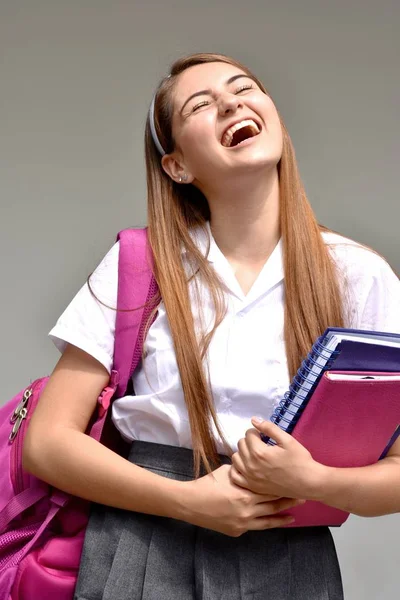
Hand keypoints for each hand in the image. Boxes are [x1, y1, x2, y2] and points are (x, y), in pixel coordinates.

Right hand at [181, 464, 304, 536]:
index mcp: (246, 493)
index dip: (283, 487)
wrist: (191, 503)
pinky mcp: (237, 531)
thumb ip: (244, 472)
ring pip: (268, 521)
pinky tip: (273, 523)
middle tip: (302, 498)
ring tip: (294, 516)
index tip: (294, 484)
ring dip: (281, 517)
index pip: (270, 489)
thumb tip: (255, 465)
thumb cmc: (208, 483)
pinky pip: (255, 527)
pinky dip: (265, 524)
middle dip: (288, 502)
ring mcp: (242, 523)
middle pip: (273, 505)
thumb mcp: (228, 472)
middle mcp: (247, 510)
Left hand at [231, 417, 325, 499]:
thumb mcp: (287, 440)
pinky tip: (247, 465)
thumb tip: (253, 419)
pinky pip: (235, 476)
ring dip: (243, 453)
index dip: (256, 432)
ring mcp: (250, 478)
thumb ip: (269, 428)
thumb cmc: (300, 460)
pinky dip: (238, 468)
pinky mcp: (252, 487)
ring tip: (255, 454)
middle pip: (241, 444)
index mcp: (259, 452)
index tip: (264, 436)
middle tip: (261, 444)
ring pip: (236, 458)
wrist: (308, 483)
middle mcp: (251, 466)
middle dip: (250, 441)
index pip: (248, 434)